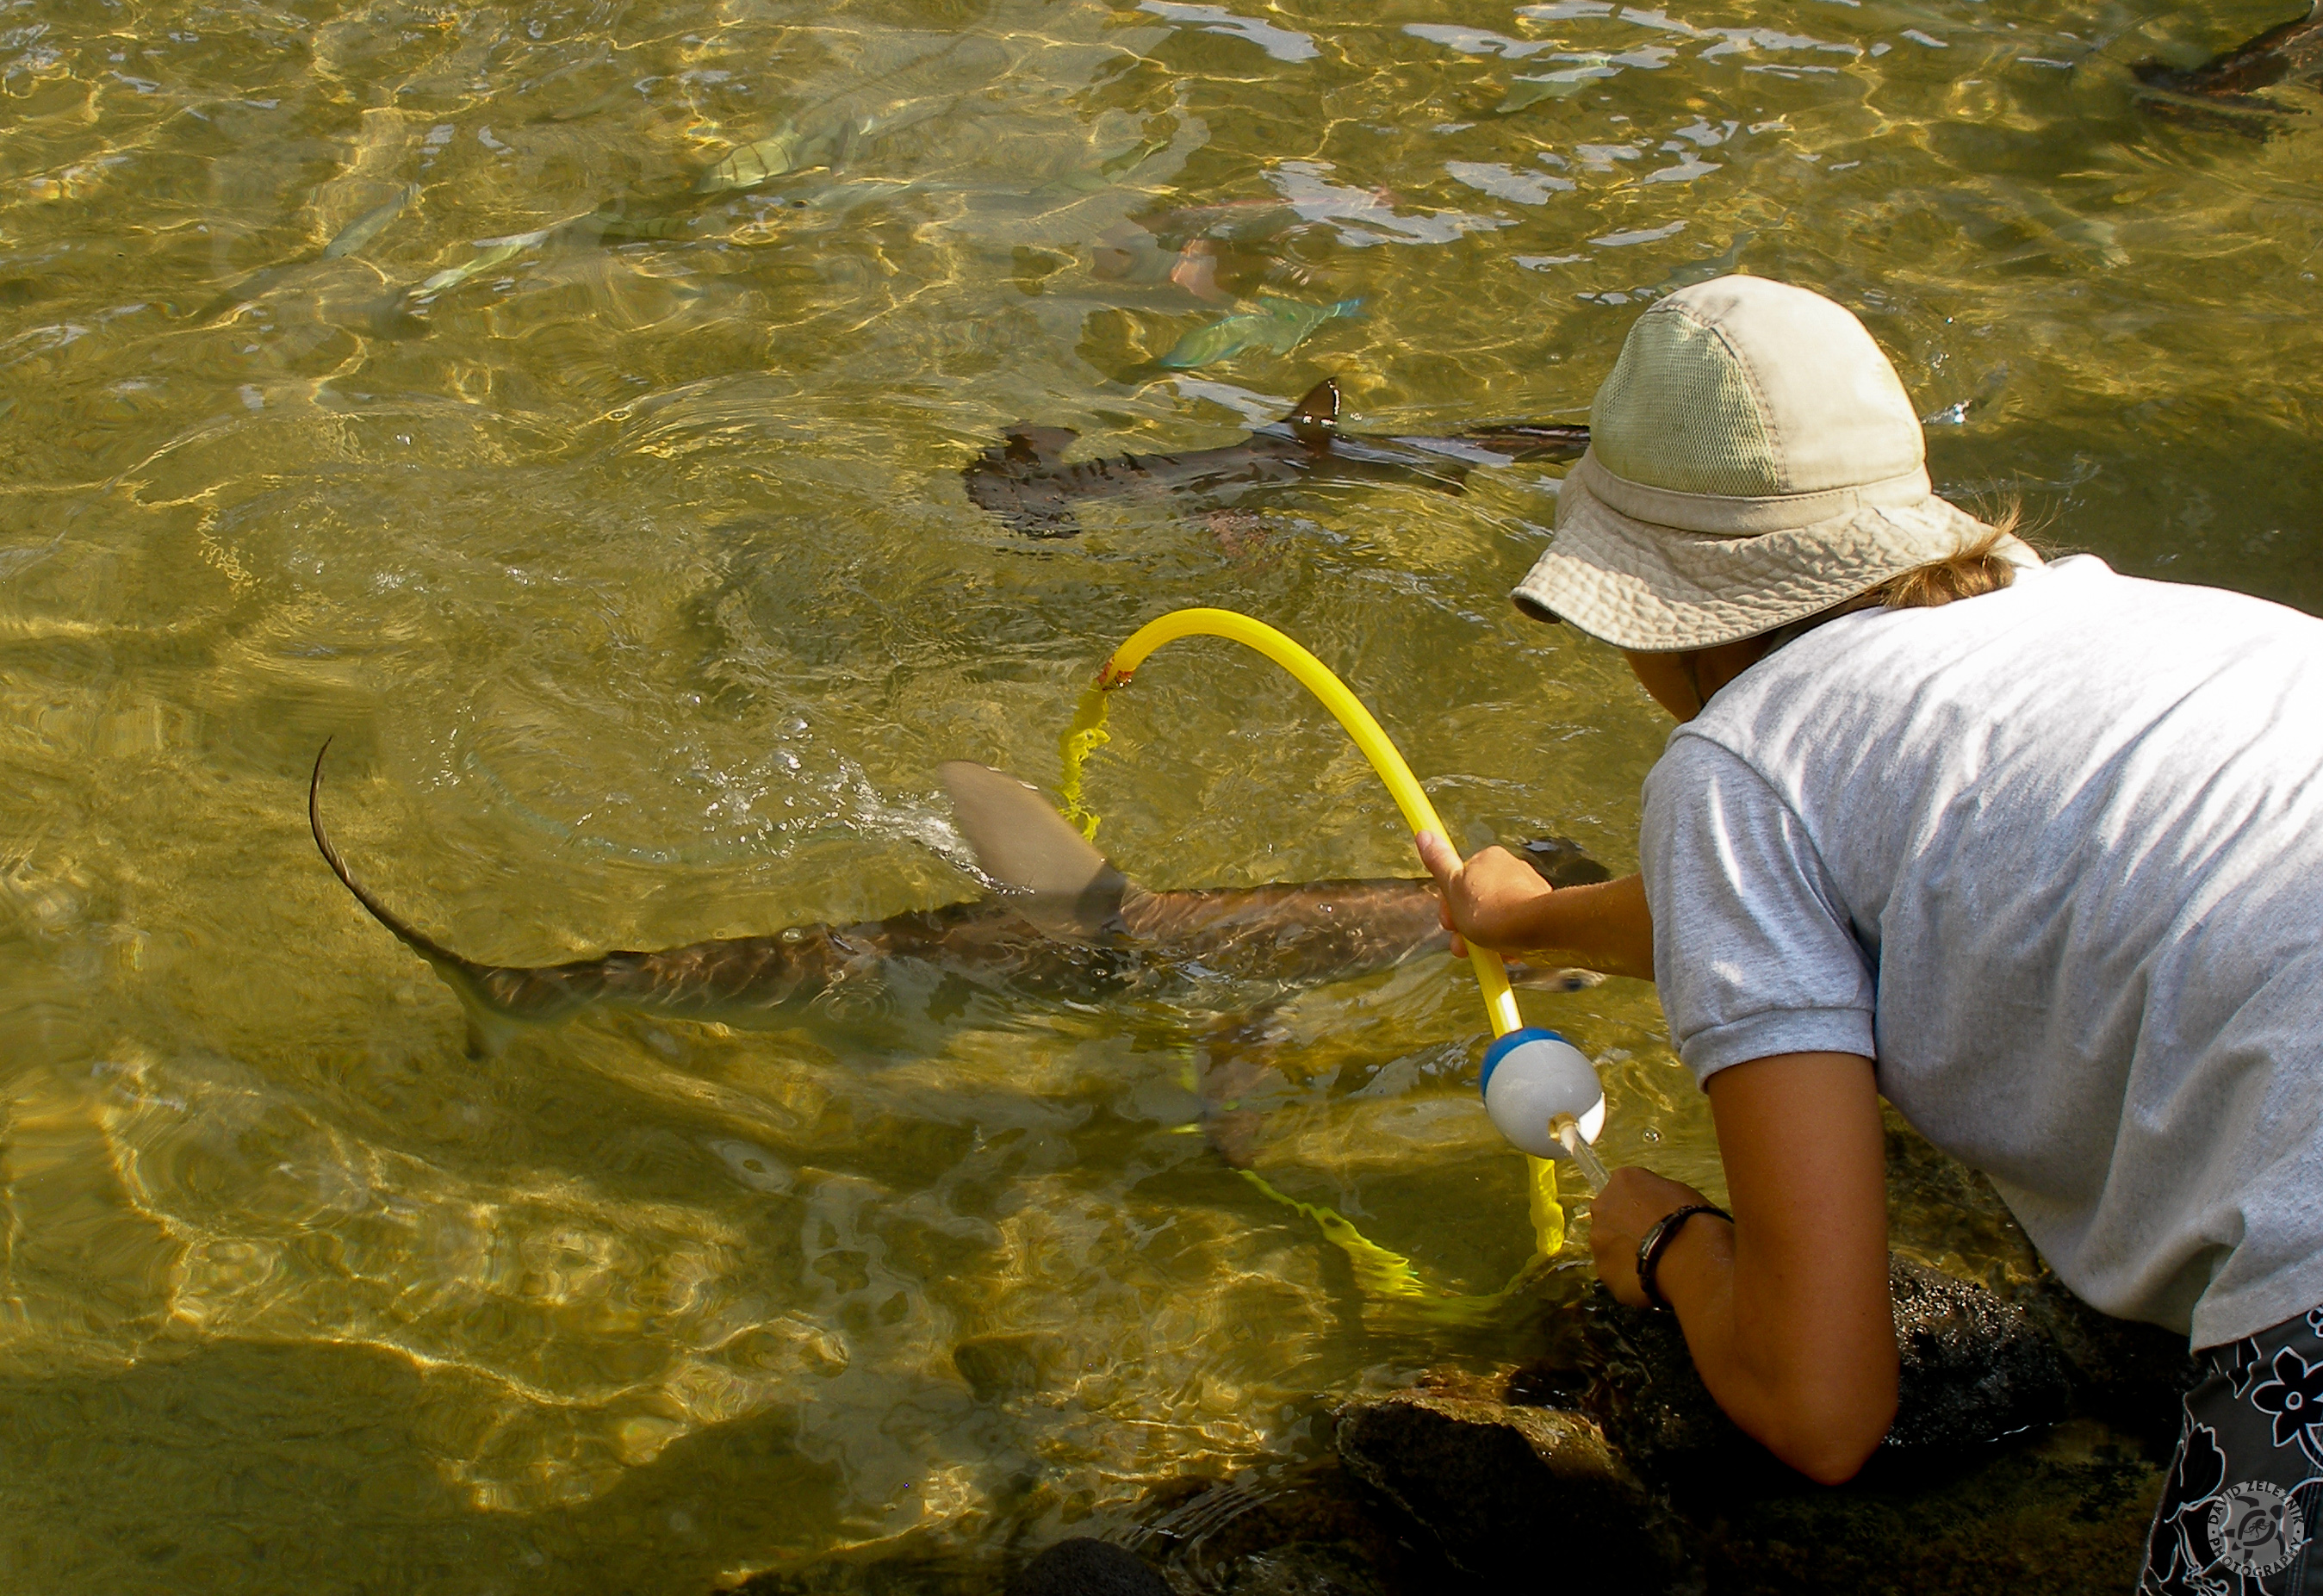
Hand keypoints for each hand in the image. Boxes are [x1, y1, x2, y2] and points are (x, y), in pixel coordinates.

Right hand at [1413, 834, 1555, 955]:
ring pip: (1499, 915)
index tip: (1449, 923)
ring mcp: (1528, 889)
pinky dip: (1510, 939)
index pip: (1460, 881)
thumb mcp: (1453, 888)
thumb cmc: (1490, 910)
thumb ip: (1438, 862)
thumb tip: (1424, 835)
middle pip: (1479, 899)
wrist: (1536, 928)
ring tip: (1488, 953)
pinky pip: (1518, 924)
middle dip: (1468, 925)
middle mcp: (1510, 868)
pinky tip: (1506, 952)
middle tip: (1464, 944)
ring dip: (1488, 937)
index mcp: (1487, 859)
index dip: (1450, 905)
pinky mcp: (1542, 910)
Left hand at [1589, 1166, 1716, 1307]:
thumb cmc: (1692, 1220)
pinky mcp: (1602, 1269)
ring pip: (1609, 1245)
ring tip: (1653, 1266)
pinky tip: (1650, 1280)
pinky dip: (1628, 1275)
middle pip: (1611, 1216)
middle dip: (1627, 1227)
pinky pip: (1615, 1271)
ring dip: (1624, 1253)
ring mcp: (1598, 1239)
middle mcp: (1602, 1206)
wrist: (1689, 1259)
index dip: (1643, 1206)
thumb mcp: (1679, 1193)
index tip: (1657, 1218)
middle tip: (1652, 1242)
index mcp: (1623, 1179)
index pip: (1627, 1189)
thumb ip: (1656, 1197)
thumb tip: (1654, 1208)